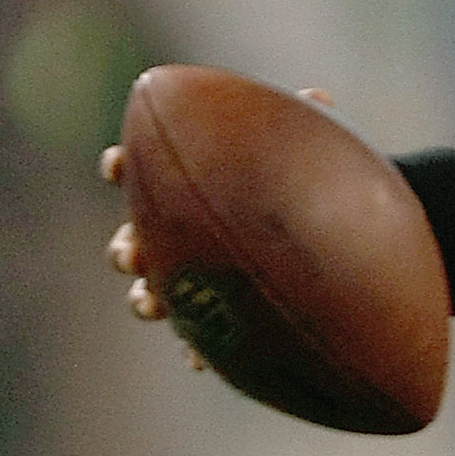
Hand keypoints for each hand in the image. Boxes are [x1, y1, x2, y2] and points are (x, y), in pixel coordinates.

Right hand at [100, 87, 335, 369]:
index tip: (118, 164)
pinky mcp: (220, 320)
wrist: (336, 237)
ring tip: (154, 306)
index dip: (122, 166)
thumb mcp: (307, 150)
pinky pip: (200, 340)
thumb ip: (305, 124)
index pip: (139, 171)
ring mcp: (195, 279)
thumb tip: (318, 98)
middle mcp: (180, 233)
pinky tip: (201, 357)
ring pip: (153, 295)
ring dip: (147, 300)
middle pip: (132, 242)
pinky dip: (197, 348)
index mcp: (188, 186)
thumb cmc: (308, 182)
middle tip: (132, 253)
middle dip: (127, 248)